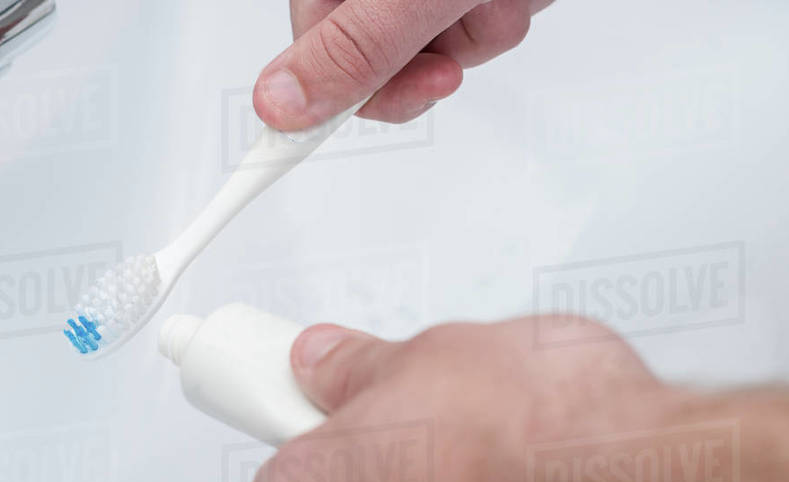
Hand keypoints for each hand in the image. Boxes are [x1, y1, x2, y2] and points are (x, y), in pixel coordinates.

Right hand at [254, 0, 555, 129]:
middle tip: (455, 17)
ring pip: (448, 48)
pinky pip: (484, 26)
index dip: (322, 103)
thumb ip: (354, 48)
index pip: (313, 58)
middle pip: (386, 64)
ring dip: (485, 25)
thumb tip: (280, 103)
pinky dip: (508, 7)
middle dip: (437, 52)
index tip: (280, 159)